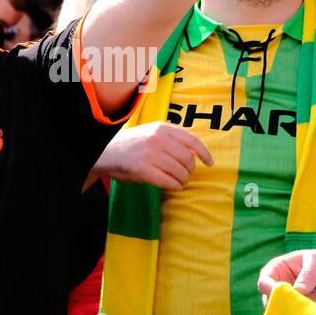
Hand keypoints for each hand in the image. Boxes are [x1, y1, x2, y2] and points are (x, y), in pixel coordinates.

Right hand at [92, 122, 212, 190]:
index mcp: (162, 128)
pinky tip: (173, 186)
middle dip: (190, 170)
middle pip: (188, 159)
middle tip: (186, 174)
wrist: (105, 152)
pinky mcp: (143, 170)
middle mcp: (158, 139)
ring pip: (180, 172)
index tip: (210, 163)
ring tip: (179, 181)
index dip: (204, 153)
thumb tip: (196, 151)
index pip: (192, 141)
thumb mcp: (152, 132)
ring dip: (183, 180)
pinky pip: (169, 182)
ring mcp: (150, 155)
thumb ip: (172, 137)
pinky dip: (175, 186)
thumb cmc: (132, 144)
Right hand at [258, 248, 315, 312]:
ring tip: (306, 313)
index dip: (270, 289)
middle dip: (280, 306)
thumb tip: (298, 291)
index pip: (264, 282)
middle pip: (269, 301)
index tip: (281, 295)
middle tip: (296, 307)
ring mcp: (287, 303)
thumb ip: (308, 275)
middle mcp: (278, 288)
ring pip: (279, 314)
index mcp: (277, 270)